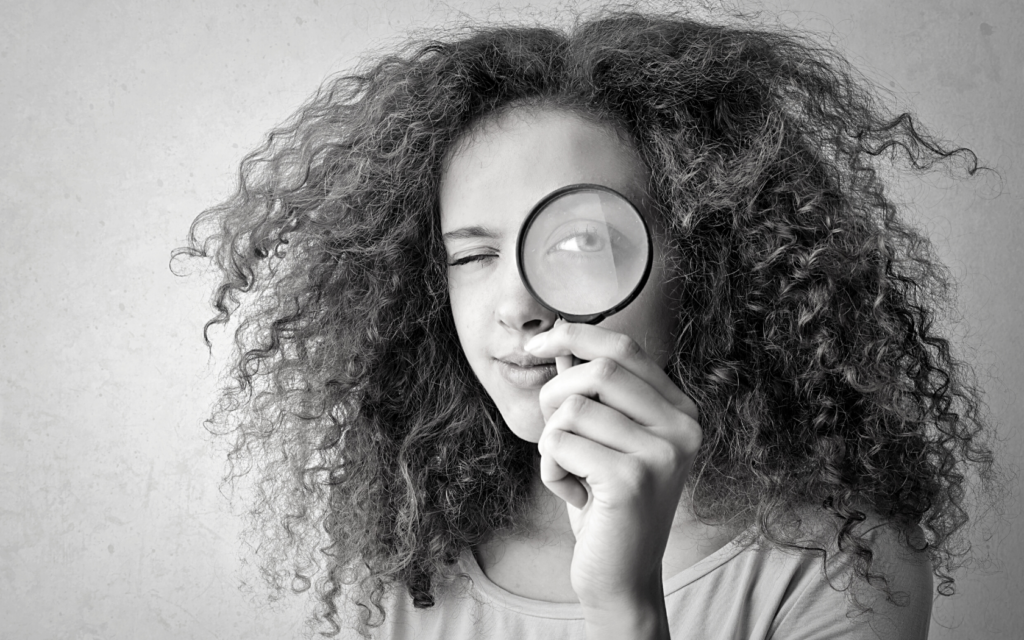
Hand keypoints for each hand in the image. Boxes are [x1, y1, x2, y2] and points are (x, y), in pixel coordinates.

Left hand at [524, 321, 701, 609]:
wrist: (622, 576)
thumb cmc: (607, 503)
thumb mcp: (602, 439)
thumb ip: (589, 390)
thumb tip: (561, 335)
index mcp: (681, 410)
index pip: (624, 348)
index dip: (574, 336)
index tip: (537, 345)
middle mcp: (682, 427)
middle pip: (597, 371)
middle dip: (554, 396)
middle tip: (552, 434)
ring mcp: (661, 453)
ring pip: (571, 409)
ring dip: (551, 442)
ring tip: (572, 474)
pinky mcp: (631, 479)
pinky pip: (559, 444)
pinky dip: (550, 470)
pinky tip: (573, 495)